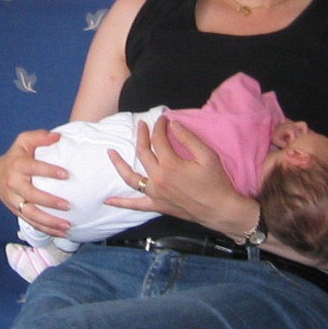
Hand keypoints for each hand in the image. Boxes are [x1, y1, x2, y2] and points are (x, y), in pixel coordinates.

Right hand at [0, 129, 68, 238]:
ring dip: (49, 222)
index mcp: (17, 166)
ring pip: (30, 214)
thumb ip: (39, 137)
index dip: (48, 171)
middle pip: (31, 196)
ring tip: (66, 225)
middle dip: (49, 202)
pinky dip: (46, 229)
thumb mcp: (24, 141)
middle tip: (67, 205)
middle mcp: (14, 184)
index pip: (33, 168)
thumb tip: (56, 137)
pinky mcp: (17, 211)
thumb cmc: (17, 156)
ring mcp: (14, 200)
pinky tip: (60, 232)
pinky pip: (31, 222)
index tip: (66, 174)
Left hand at [105, 118, 243, 231]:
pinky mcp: (157, 205)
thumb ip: (188, 138)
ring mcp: (155, 193)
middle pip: (143, 152)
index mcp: (170, 164)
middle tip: (141, 125)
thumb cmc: (216, 182)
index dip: (159, 126)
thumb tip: (172, 124)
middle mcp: (158, 178)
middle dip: (141, 136)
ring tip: (110, 152)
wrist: (220, 210)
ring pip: (131, 177)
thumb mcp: (207, 155)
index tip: (163, 119)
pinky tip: (107, 200)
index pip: (158, 139)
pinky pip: (135, 204)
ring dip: (119, 164)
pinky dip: (120, 202)